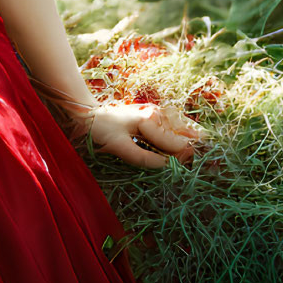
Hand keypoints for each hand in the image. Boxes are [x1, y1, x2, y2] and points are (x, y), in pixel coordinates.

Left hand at [77, 100, 205, 168]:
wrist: (90, 116)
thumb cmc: (102, 129)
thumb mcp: (120, 147)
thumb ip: (144, 157)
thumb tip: (167, 165)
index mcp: (151, 120)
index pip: (177, 143)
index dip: (183, 157)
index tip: (189, 167)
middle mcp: (157, 114)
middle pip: (182, 135)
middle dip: (188, 150)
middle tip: (193, 163)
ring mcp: (155, 114)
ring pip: (179, 131)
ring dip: (184, 144)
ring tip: (189, 158)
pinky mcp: (152, 118)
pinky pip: (171, 130)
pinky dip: (176, 140)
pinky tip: (181, 148)